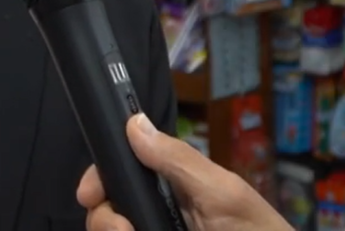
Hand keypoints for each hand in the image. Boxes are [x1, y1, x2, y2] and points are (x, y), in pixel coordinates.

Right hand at [76, 114, 289, 230]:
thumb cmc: (256, 230)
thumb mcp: (221, 192)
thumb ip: (178, 160)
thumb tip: (133, 123)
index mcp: (174, 184)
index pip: (123, 170)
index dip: (100, 178)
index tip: (88, 193)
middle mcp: (160, 211)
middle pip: (108, 206)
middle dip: (103, 215)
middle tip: (120, 229)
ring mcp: (156, 229)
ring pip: (113, 228)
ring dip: (109, 229)